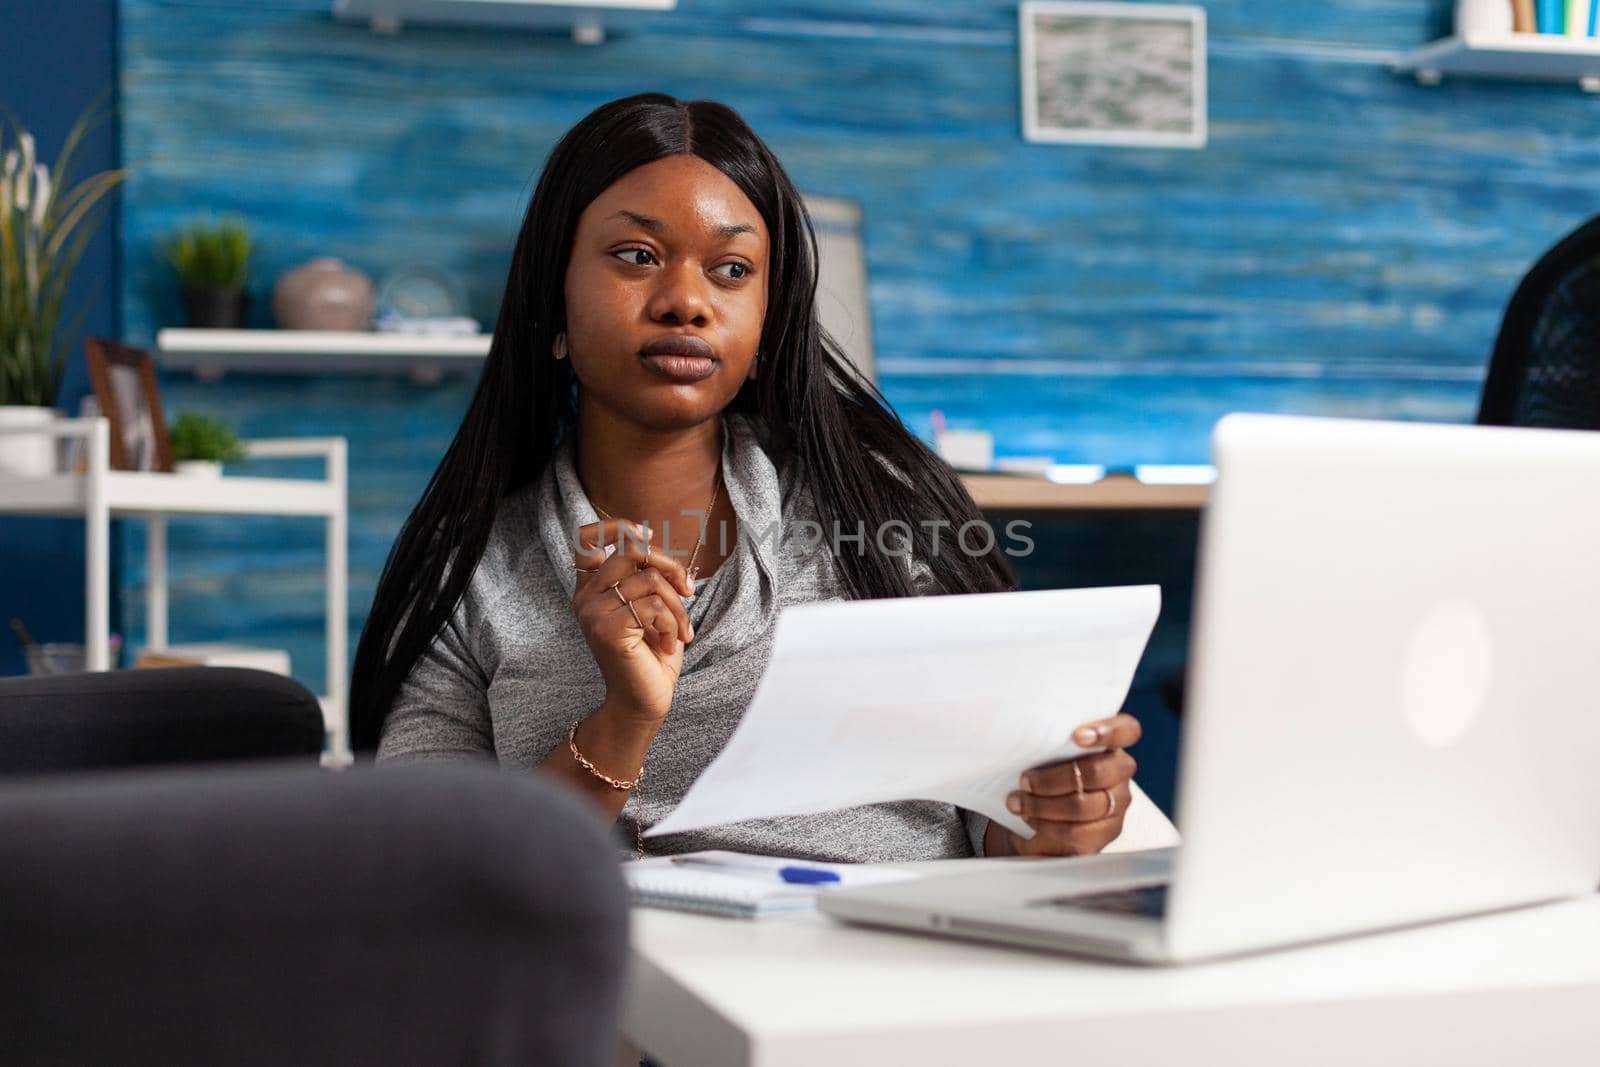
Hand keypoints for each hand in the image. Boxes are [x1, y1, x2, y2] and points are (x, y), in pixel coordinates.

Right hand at [572, 519, 694, 720]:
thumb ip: (646, 575)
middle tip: (688, 593)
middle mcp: (585, 598)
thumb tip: (652, 539)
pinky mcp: (608, 630)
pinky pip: (654, 606)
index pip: (586, 538)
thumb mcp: (650, 606)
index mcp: (591, 589)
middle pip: (633, 551)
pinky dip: (673, 624)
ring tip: (681, 632)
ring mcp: (593, 613)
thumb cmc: (651, 655)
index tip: (647, 535)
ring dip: (678, 607)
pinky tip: (669, 645)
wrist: (644, 701)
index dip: (617, 526)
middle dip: (671, 569)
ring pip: (650, 580)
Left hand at [986, 713, 1141, 857]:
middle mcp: (1120, 771)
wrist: (1038, 815)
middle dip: (1052, 779)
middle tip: (1024, 780)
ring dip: (1042, 804)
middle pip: (1097, 772)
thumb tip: (1019, 733)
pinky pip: (1078, 832)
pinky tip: (1030, 817)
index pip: (1127, 730)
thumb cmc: (1042, 772)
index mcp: (1110, 742)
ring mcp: (1118, 803)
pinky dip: (1047, 825)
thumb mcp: (1045, 752)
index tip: (1077, 736)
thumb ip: (1047, 742)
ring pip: (1084, 806)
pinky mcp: (1107, 832)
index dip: (1107, 731)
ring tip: (1017, 802)